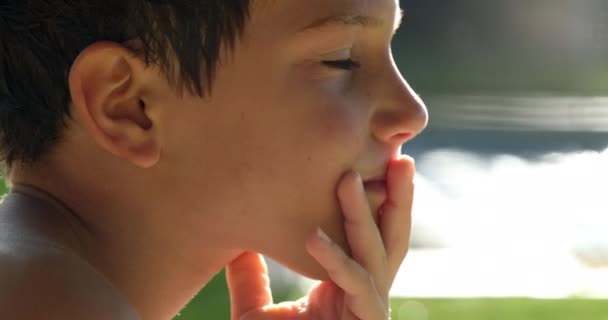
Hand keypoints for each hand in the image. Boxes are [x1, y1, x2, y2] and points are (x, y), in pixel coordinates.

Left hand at [226, 156, 414, 319]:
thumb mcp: (256, 314)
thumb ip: (250, 279)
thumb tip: (235, 244)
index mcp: (348, 285)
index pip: (369, 236)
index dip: (375, 201)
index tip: (371, 162)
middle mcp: (366, 295)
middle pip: (390, 238)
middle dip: (397, 198)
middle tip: (400, 155)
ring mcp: (369, 312)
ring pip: (377, 256)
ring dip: (364, 216)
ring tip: (351, 177)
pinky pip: (354, 289)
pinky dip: (334, 262)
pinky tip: (312, 236)